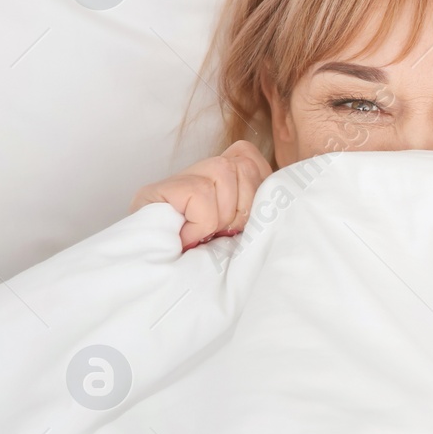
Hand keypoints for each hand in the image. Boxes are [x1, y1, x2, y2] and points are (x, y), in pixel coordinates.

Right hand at [129, 140, 272, 250]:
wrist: (157, 277)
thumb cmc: (204, 258)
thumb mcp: (240, 232)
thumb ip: (256, 210)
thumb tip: (275, 203)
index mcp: (221, 179)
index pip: (249, 156)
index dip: (257, 186)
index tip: (246, 219)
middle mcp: (198, 171)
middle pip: (243, 164)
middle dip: (242, 206)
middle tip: (222, 232)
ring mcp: (176, 179)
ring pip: (222, 171)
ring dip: (221, 214)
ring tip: (205, 235)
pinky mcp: (158, 190)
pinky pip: (199, 192)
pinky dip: (201, 221)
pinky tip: (188, 237)